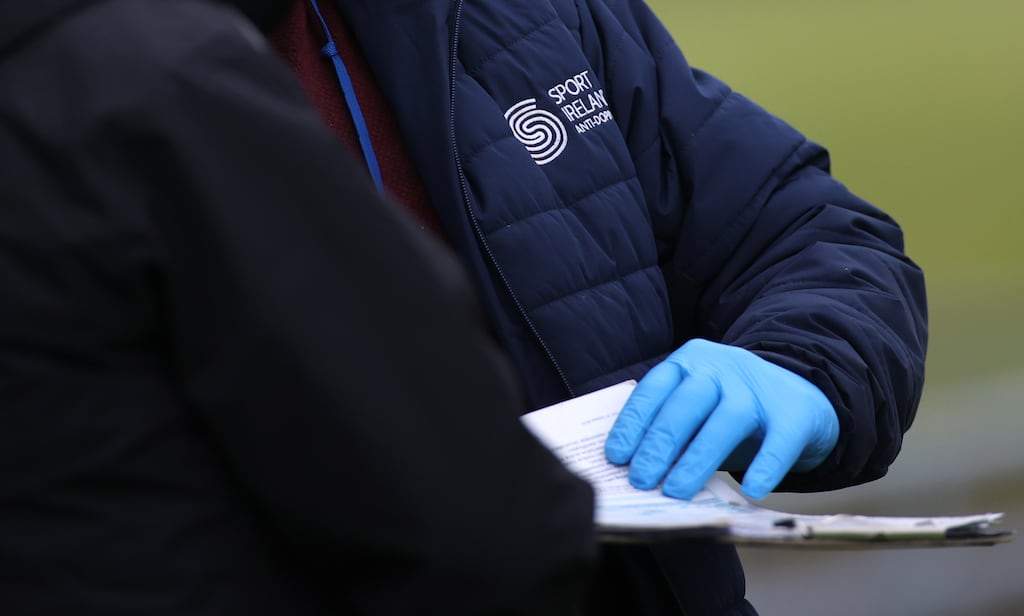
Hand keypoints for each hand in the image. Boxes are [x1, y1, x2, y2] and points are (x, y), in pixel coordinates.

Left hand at [605, 339, 837, 499]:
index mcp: (689, 362)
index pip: (654, 390)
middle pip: (685, 406)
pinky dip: (765, 466)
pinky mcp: (794, 412)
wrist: (800, 391)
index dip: (633, 424)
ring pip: (724, 422)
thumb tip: (636, 469)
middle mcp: (721, 369)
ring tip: (676, 491)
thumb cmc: (731, 406)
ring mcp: (758, 388)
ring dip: (697, 459)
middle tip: (641, 479)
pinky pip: (779, 442)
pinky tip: (751, 489)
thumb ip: (670, 426)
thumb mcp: (697, 404)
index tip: (616, 457)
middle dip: (659, 444)